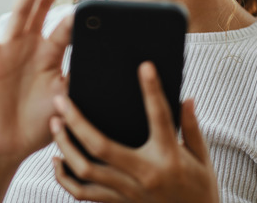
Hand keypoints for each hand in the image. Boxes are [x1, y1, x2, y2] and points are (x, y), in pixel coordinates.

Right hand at [0, 0, 75, 166]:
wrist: (6, 146)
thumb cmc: (37, 125)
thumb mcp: (66, 100)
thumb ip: (80, 79)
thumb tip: (108, 66)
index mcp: (50, 54)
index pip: (68, 26)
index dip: (84, 13)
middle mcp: (30, 46)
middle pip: (45, 8)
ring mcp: (9, 49)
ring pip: (21, 11)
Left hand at [51, 62, 218, 202]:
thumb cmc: (201, 188)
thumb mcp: (202, 157)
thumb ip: (191, 127)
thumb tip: (187, 98)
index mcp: (168, 156)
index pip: (160, 117)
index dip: (152, 91)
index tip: (144, 67)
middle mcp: (145, 174)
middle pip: (101, 146)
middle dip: (76, 122)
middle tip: (61, 100)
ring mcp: (128, 192)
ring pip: (86, 170)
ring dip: (65, 146)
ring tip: (54, 125)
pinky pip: (84, 193)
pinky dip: (65, 178)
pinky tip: (57, 161)